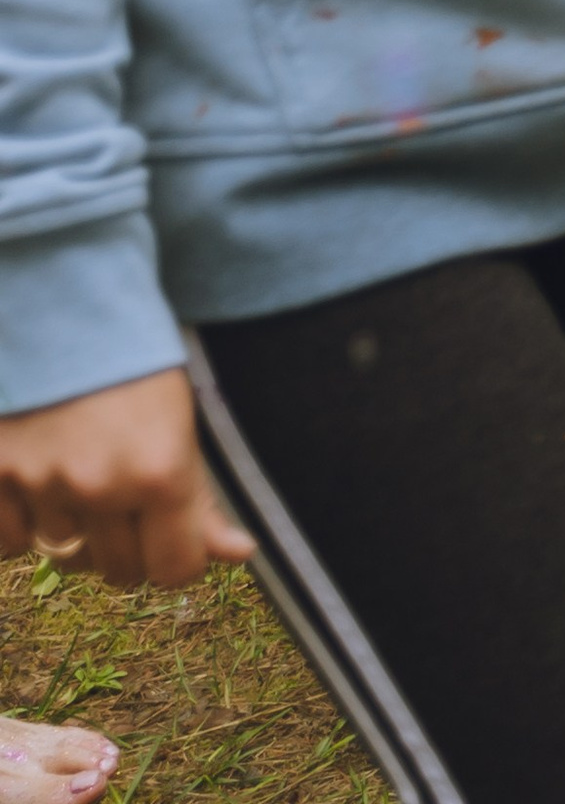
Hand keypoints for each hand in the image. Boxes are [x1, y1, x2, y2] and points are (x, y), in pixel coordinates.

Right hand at [0, 369, 255, 591]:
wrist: (63, 298)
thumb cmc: (134, 354)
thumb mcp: (181, 416)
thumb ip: (201, 497)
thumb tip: (239, 553)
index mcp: (161, 469)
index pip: (176, 569)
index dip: (179, 555)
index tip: (174, 533)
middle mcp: (100, 484)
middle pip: (121, 570)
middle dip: (131, 543)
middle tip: (127, 493)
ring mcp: (41, 482)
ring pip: (66, 557)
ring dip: (77, 530)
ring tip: (83, 473)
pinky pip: (10, 542)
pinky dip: (24, 523)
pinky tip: (38, 483)